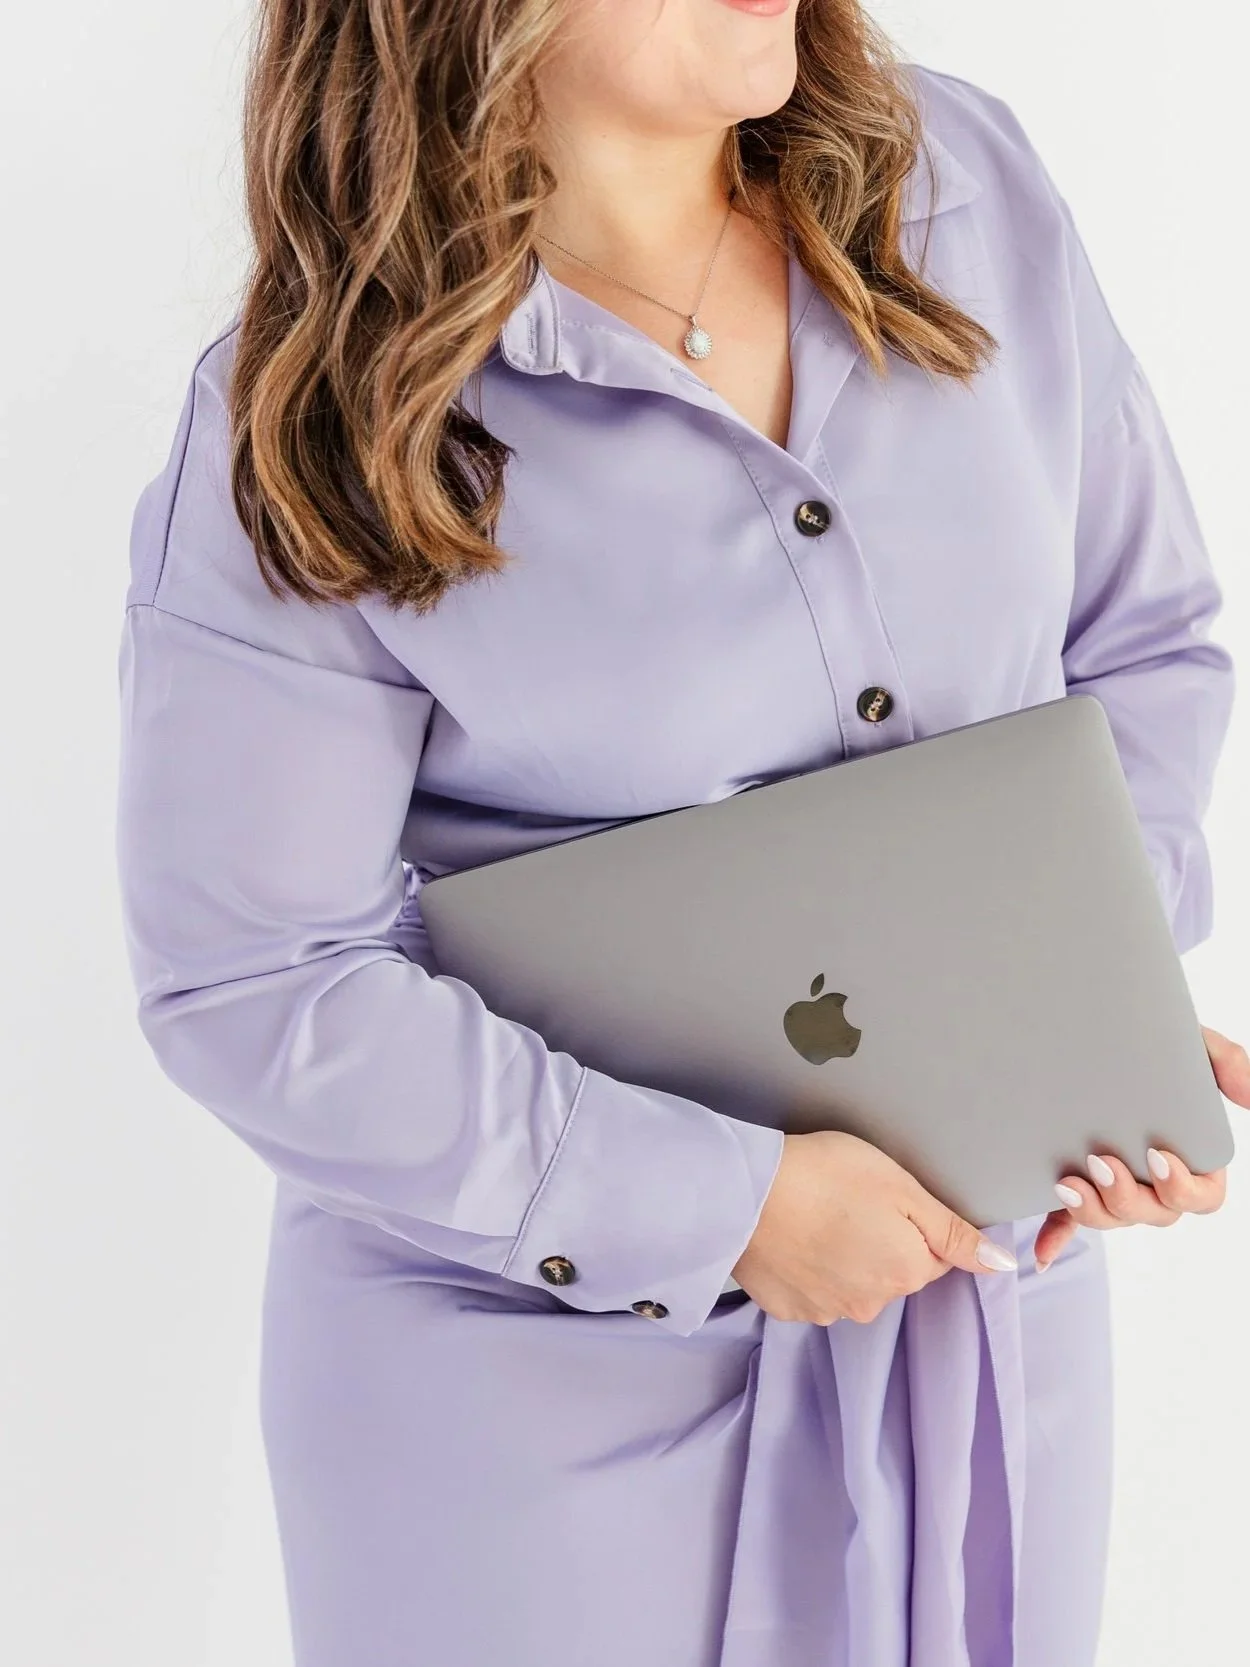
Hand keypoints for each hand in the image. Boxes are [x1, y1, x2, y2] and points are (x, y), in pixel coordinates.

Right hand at [732, 1128, 1019, 1325]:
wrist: (743, 1193)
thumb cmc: (823, 1175)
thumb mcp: (901, 1187)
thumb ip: (953, 1230)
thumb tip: (1002, 1265)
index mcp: (906, 1270)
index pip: (931, 1255)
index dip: (910, 1222)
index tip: (880, 1198)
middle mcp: (872, 1302)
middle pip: (891, 1272)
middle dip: (877, 1242)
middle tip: (845, 1201)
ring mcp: (826, 1310)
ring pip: (851, 1283)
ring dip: (841, 1257)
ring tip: (815, 1216)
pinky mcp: (788, 1309)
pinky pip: (811, 1291)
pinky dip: (806, 1268)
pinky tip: (793, 1238)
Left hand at [1032, 1025, 1249, 1271]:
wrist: (1092, 1033)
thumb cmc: (1150, 1043)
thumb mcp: (1192, 1045)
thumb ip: (1226, 1063)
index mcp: (1191, 1158)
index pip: (1202, 1197)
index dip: (1182, 1189)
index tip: (1157, 1158)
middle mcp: (1154, 1181)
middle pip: (1154, 1214)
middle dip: (1128, 1197)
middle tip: (1102, 1162)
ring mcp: (1115, 1186)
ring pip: (1113, 1218)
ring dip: (1093, 1210)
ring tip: (1068, 1183)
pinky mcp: (1077, 1184)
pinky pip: (1068, 1221)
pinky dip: (1055, 1237)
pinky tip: (1042, 1252)